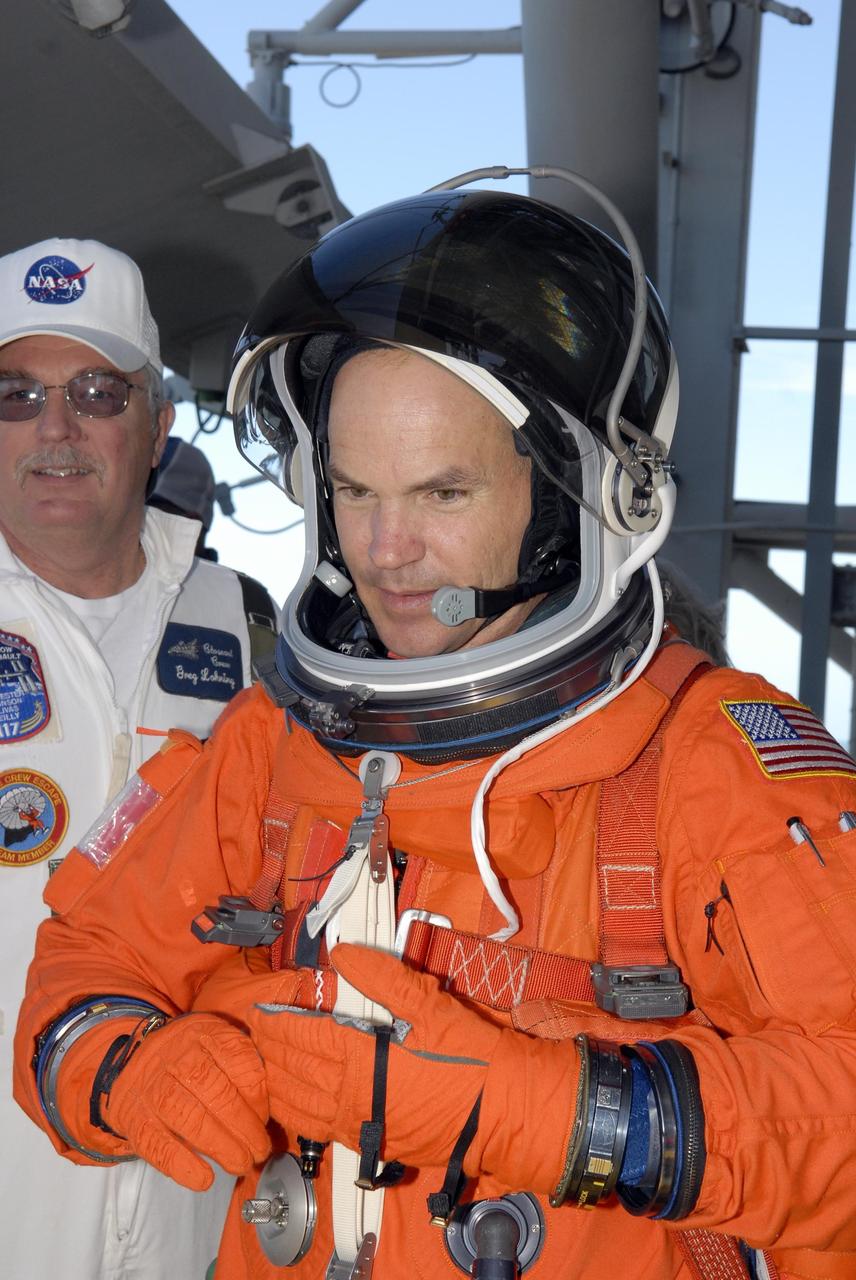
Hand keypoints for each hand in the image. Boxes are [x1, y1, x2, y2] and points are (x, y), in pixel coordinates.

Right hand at [104, 1013, 270, 1190]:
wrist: (133, 1059)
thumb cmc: (188, 1058)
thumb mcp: (215, 1045)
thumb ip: (240, 1069)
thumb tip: (263, 1114)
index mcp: (204, 1032)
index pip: (238, 1058)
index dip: (257, 1093)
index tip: (264, 1119)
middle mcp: (176, 1055)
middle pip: (215, 1091)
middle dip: (244, 1126)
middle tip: (258, 1150)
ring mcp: (152, 1086)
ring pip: (189, 1117)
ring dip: (220, 1146)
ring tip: (240, 1164)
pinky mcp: (133, 1116)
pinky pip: (157, 1143)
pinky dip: (182, 1165)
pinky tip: (204, 1178)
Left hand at [248, 944, 579, 1192]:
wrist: (506, 1113)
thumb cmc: (471, 1055)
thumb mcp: (429, 1003)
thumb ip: (382, 977)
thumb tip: (344, 953)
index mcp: (362, 1057)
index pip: (303, 1035)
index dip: (278, 1020)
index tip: (259, 1009)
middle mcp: (351, 1095)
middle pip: (293, 1070)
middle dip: (269, 1049)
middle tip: (255, 1031)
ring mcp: (359, 1125)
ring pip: (298, 1106)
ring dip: (276, 1083)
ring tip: (265, 1064)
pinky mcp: (371, 1144)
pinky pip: (318, 1130)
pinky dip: (298, 1112)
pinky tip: (295, 1100)